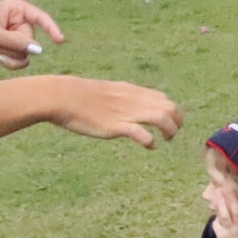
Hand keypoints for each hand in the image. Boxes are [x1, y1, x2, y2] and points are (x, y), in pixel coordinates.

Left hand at [0, 0, 63, 68]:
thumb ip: (17, 43)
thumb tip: (40, 50)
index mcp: (16, 9)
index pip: (40, 18)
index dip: (52, 29)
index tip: (60, 41)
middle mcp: (18, 21)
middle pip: (30, 41)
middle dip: (12, 48)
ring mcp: (14, 35)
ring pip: (26, 53)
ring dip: (8, 55)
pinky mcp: (10, 47)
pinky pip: (19, 58)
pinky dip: (7, 61)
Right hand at [48, 77, 182, 149]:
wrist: (60, 96)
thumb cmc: (78, 96)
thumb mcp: (105, 92)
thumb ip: (119, 99)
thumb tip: (125, 109)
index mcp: (131, 91)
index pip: (163, 98)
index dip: (171, 111)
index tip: (168, 122)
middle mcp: (133, 100)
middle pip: (169, 107)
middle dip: (177, 121)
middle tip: (171, 134)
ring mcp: (125, 113)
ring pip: (162, 117)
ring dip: (170, 130)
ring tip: (166, 139)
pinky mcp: (115, 125)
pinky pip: (141, 133)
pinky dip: (150, 140)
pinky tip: (150, 146)